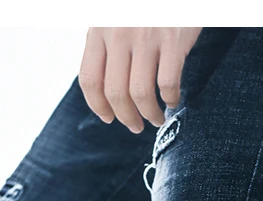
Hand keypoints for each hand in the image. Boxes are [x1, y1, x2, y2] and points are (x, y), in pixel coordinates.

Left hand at [79, 27, 201, 132]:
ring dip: (149, 114)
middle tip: (135, 125)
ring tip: (155, 119)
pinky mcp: (173, 39)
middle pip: (115, 92)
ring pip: (140, 93)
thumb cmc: (144, 6)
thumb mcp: (114, 17)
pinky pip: (168, 83)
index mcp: (99, 29)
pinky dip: (171, 99)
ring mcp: (146, 37)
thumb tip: (106, 91)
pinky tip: (173, 100)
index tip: (109, 118)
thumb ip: (107, 45)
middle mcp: (119, 33)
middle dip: (126, 117)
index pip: (89, 79)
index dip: (97, 106)